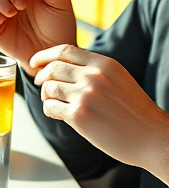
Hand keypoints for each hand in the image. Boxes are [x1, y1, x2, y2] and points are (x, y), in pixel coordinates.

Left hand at [31, 44, 168, 179]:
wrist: (151, 138)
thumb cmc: (134, 112)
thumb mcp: (117, 79)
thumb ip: (93, 71)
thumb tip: (61, 67)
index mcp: (104, 64)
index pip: (65, 50)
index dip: (44, 55)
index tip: (35, 62)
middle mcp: (94, 76)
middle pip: (52, 68)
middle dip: (41, 77)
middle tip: (41, 85)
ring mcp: (85, 95)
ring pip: (48, 88)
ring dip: (46, 96)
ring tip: (54, 103)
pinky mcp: (79, 115)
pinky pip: (49, 107)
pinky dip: (49, 110)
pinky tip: (59, 115)